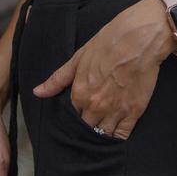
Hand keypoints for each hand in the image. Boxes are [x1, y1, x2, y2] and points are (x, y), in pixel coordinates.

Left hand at [31, 0, 176, 139]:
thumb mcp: (79, 57)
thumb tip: (37, 92)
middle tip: (94, 115)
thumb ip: (58, 79)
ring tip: (104, 123)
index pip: (73, 114)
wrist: (139, 38)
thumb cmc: (108, 43)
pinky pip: (122, 135)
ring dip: (101, 131)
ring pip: (102, 134)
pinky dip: (117, 136)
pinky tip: (116, 131)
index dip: (78, 111)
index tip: (83, 107)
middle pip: (87, 127)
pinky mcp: (134, 112)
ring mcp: (115, 111)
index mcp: (79, 93)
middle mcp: (95, 106)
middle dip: (89, 123)